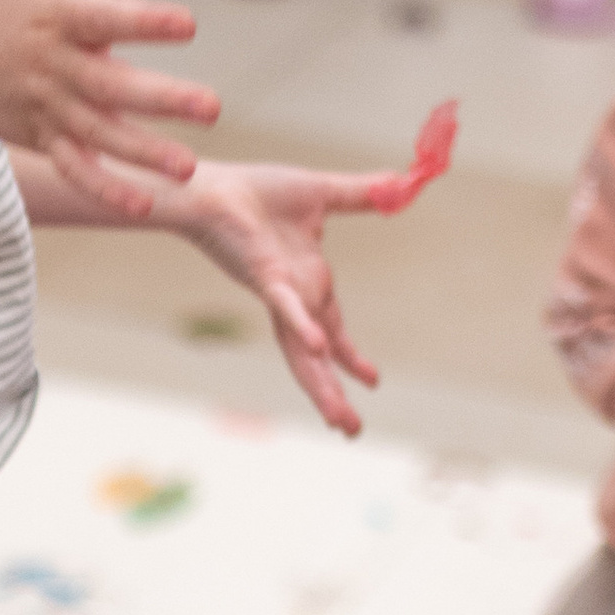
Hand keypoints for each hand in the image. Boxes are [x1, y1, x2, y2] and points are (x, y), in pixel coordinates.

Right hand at [0, 0, 216, 209]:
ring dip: (143, 153)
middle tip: (213, 107)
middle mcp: (51, 65)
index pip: (105, 16)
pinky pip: (75, 166)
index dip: (144, 20)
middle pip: (112, 84)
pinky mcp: (41, 136)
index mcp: (52, 12)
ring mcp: (45, 107)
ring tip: (189, 169)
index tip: (188, 23)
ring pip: (101, 134)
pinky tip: (144, 205)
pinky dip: (104, 188)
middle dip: (160, 98)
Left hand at [174, 160, 385, 434]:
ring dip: (322, 384)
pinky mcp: (264, 277)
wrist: (213, 185)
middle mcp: (294, 298)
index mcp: (308, 284)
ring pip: (302, 349)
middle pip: (317, 358)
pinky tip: (317, 348)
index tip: (372, 382)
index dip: (349, 358)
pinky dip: (302, 326)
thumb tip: (401, 183)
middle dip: (333, 395)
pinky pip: (287, 307)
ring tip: (340, 420)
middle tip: (352, 431)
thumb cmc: (256, 193)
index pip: (333, 331)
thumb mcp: (324, 194)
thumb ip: (362, 194)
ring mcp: (279, 293)